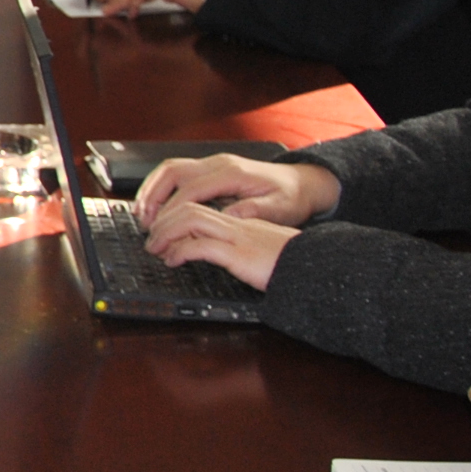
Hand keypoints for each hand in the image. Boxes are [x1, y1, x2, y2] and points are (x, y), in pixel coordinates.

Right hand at [135, 153, 337, 228]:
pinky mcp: (211, 168)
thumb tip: (226, 218)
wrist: (303, 182)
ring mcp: (213, 163)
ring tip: (142, 214)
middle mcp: (218, 164)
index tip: (160, 230)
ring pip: (170, 169)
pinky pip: (177, 172)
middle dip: (152, 196)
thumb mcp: (280, 209)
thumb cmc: (292, 198)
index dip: (171, 210)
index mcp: (232, 174)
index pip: (191, 189)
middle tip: (143, 222)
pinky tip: (155, 204)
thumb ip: (253, 212)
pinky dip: (160, 187)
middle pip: (172, 172)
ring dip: (152, 190)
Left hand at [141, 200, 296, 289]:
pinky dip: (181, 251)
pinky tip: (173, 261)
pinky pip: (201, 246)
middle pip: (189, 205)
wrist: (320, 268)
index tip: (160, 228)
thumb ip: (236, 244)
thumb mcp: (260, 248)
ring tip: (155, 248)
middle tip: (150, 237)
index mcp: (242, 219)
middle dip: (163, 219)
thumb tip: (205, 251)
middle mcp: (238, 221)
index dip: (175, 212)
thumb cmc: (292, 262)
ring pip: (190, 219)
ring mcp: (238, 235)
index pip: (200, 203)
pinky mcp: (240, 253)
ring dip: (166, 232)